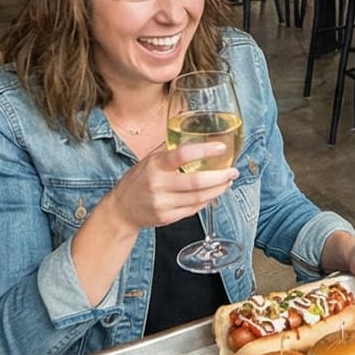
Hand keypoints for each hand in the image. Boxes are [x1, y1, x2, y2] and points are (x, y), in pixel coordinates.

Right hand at [105, 142, 238, 231]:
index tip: (221, 148)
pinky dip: (207, 201)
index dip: (205, 150)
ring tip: (227, 182)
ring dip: (218, 190)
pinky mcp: (167, 218)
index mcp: (155, 165)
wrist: (122, 209)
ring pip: (199, 198)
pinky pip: (194, 209)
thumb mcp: (149, 160)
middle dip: (220, 177)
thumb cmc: (138, 180)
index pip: (182, 155)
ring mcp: (163, 203)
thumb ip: (170, 151)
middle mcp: (159, 185)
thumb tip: (195, 135)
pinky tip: (214, 194)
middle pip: (197, 182)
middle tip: (233, 171)